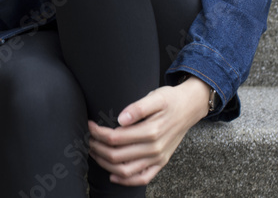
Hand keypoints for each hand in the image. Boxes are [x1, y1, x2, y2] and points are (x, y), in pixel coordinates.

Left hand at [87, 77, 210, 185]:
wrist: (190, 107)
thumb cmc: (170, 99)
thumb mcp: (155, 97)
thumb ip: (138, 108)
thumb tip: (121, 119)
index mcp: (151, 131)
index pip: (115, 138)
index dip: (98, 133)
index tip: (89, 125)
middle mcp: (154, 149)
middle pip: (117, 155)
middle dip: (97, 148)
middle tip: (87, 138)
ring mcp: (158, 158)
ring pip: (125, 170)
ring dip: (105, 164)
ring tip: (94, 152)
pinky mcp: (161, 163)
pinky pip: (142, 178)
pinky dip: (126, 180)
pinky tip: (113, 175)